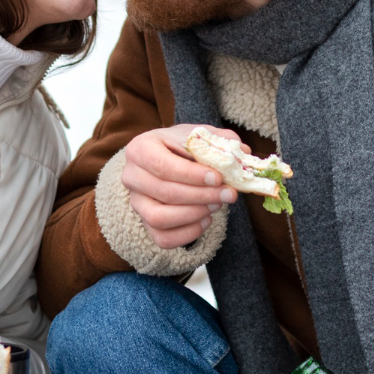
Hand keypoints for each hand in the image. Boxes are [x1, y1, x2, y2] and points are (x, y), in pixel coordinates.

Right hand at [124, 125, 243, 248]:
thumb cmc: (182, 147)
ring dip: (194, 214)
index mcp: (140, 148)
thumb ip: (220, 140)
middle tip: (228, 194)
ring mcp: (136, 203)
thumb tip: (242, 150)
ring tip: (217, 205)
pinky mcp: (145, 224)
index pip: (162, 166)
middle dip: (201, 196)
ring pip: (159, 218)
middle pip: (164, 192)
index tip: (218, 178)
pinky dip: (188, 233)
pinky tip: (206, 220)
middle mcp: (131, 176)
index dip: (192, 175)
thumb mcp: (199, 135)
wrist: (168, 160)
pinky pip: (163, 238)